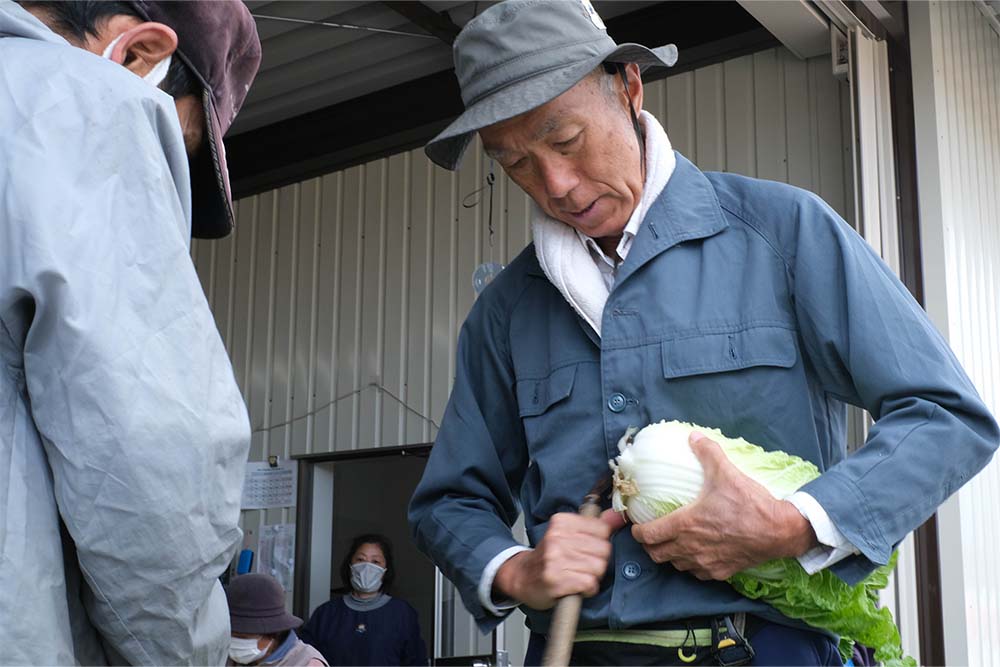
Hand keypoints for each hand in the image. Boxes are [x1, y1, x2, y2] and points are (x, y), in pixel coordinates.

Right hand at [493, 509, 624, 609]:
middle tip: (581, 565)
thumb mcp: (568, 534)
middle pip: (603, 550)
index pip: (602, 529)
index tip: (586, 549)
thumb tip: (618, 517)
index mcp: (561, 522)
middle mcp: (557, 538)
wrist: (522, 577)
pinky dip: (587, 589)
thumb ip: (595, 525)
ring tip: (577, 576)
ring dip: (592, 577)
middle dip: (598, 562)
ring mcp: (555, 559)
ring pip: (598, 568)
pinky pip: (589, 584)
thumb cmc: (549, 557)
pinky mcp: (556, 580)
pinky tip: (576, 587)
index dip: (599, 543)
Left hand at [631, 431, 817, 579]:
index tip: (637, 525)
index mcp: (685, 525)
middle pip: (656, 555)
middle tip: (651, 534)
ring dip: (669, 555)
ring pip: (676, 565)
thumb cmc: (750, 503)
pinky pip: (696, 573)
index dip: (637, 532)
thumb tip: (693, 436)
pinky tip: (696, 553)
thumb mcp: (726, 472)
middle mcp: (691, 548)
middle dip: (649, 546)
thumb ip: (707, 453)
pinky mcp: (721, 572)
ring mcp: (705, 563)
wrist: (779, 531)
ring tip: (671, 542)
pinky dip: (690, 564)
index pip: (648, 535)